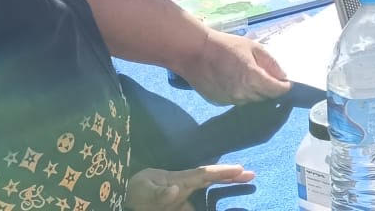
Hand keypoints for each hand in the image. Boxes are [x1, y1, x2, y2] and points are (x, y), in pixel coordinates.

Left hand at [127, 165, 254, 210]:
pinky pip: (198, 201)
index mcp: (179, 179)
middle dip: (230, 175)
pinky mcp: (178, 204)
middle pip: (211, 177)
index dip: (223, 172)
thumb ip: (160, 193)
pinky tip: (222, 202)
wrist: (122, 198)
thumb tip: (177, 188)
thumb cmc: (134, 193)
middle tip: (252, 174)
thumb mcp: (143, 192)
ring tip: (244, 180)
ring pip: (208, 187)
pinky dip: (212, 197)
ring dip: (225, 183)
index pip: (205, 174)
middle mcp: (184, 184)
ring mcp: (182, 194)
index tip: (241, 169)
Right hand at [178, 28, 291, 105]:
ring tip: (249, 76)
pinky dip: (241, 93)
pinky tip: (235, 81)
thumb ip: (270, 63)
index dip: (283, 86)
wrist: (194, 52)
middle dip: (269, 88)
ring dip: (255, 91)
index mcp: (253, 79)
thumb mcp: (253, 48)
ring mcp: (230, 100)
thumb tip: (282, 76)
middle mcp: (243, 94)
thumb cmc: (225, 46)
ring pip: (251, 100)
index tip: (285, 82)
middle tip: (267, 76)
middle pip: (265, 96)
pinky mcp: (219, 102)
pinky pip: (237, 100)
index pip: (276, 91)